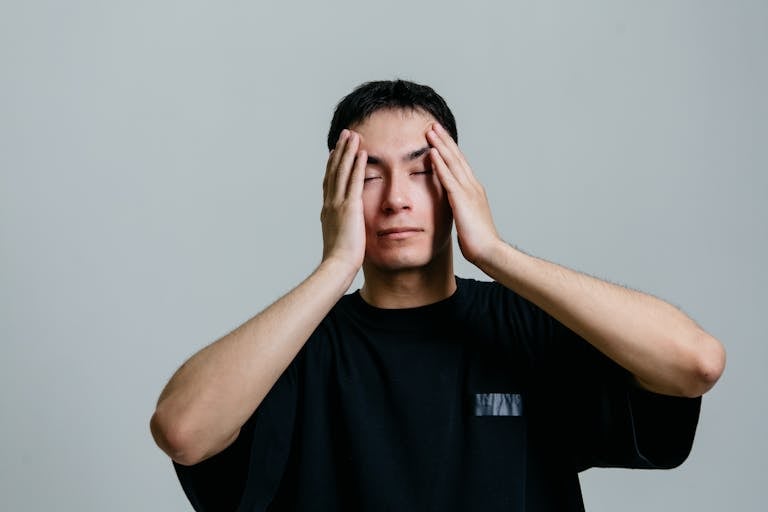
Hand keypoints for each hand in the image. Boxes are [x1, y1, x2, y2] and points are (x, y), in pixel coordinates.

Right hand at [320, 129, 366, 274]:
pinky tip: (362, 153)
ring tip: (353, 136)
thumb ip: (343, 230)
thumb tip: (347, 229)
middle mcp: (330, 204)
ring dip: (348, 152)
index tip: (336, 152)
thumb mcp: (340, 241)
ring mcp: (337, 204)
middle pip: (334, 171)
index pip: (330, 182)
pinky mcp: (349, 207)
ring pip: (342, 171)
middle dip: (339, 152)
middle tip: (345, 135)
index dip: (333, 165)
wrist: (337, 266)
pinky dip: (357, 165)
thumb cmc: (340, 261)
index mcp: (328, 211)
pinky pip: (354, 181)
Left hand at [427, 123, 500, 265]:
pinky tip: (431, 153)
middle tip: (433, 125)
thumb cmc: (478, 241)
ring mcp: (468, 191)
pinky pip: (448, 178)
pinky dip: (439, 164)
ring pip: (452, 163)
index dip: (449, 149)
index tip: (439, 137)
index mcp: (473, 190)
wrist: (489, 251)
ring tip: (430, 131)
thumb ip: (458, 208)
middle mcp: (472, 186)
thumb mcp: (466, 219)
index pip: (460, 164)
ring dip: (440, 145)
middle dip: (444, 140)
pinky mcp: (462, 200)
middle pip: (456, 157)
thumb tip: (450, 206)